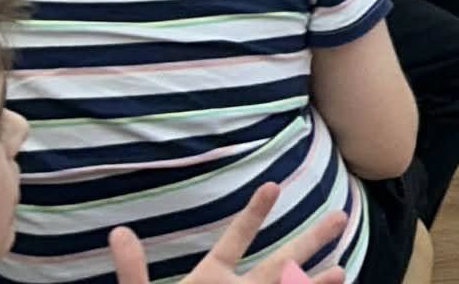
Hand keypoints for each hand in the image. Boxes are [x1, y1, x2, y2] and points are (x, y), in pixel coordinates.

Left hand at [109, 184, 346, 283]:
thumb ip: (134, 272)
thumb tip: (116, 234)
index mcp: (209, 280)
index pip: (236, 240)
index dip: (254, 214)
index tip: (273, 185)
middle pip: (279, 261)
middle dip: (309, 240)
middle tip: (340, 214)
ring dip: (314, 283)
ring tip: (341, 269)